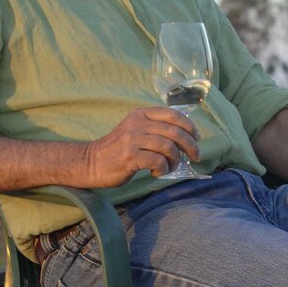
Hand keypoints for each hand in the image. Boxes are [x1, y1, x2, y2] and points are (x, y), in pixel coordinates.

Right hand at [81, 107, 200, 185]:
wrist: (91, 163)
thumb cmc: (118, 149)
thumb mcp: (135, 130)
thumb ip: (155, 128)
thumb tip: (185, 136)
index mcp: (141, 114)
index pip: (172, 114)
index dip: (189, 125)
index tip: (196, 136)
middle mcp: (137, 123)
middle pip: (174, 131)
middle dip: (190, 145)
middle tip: (196, 156)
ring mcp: (133, 139)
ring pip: (168, 147)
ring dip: (176, 160)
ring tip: (171, 167)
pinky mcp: (130, 156)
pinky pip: (157, 161)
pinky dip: (163, 168)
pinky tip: (157, 172)